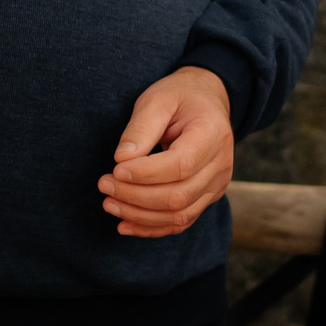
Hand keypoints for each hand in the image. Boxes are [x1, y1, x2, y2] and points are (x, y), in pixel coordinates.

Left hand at [98, 66, 234, 238]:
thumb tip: (122, 160)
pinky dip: (151, 227)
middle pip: (179, 196)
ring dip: (140, 215)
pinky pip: (181, 222)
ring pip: (180, 215)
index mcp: (212, 134)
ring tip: (108, 203)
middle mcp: (220, 165)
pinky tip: (125, 225)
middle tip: (104, 184)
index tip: (115, 169)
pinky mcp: (206, 198)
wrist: (206, 102)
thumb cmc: (179, 97)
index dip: (145, 174)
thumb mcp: (158, 99)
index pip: (180, 165)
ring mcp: (216, 185)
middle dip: (136, 196)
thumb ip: (141, 127)